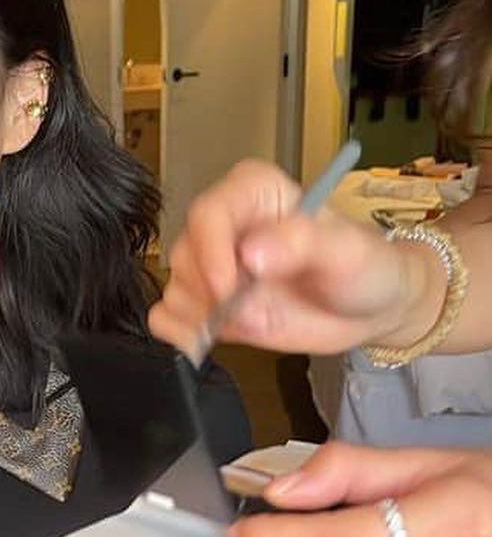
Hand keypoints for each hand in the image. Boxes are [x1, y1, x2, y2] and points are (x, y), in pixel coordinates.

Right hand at [148, 159, 443, 361]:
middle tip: (245, 311)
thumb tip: (252, 253)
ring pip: (174, 289)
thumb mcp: (346, 250)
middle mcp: (225, 227)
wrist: (369, 309)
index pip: (208, 214)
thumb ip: (302, 242)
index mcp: (253, 193)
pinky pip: (167, 318)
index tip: (230, 289)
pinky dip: (179, 335)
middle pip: (184, 255)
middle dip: (208, 292)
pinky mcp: (208, 305)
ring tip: (242, 323)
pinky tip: (204, 342)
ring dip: (198, 317)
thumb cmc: (364, 268)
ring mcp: (213, 268)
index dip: (211, 253)